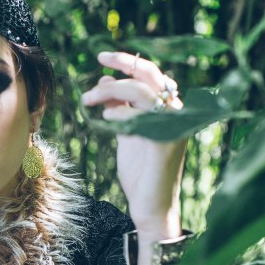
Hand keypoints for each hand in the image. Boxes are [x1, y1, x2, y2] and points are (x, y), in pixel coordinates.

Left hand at [81, 50, 185, 237]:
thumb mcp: (127, 133)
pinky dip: (121, 110)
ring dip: (111, 89)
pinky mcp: (165, 142)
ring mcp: (173, 127)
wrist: (150, 207)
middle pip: (150, 75)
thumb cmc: (140, 173)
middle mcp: (175, 114)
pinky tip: (105, 115)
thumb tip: (106, 80)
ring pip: (142, 91)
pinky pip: (141, 117)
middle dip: (123, 63)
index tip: (102, 58)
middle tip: (97, 60)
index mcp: (167, 109)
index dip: (127, 62)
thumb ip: (121, 107)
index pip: (150, 74)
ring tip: (88, 99)